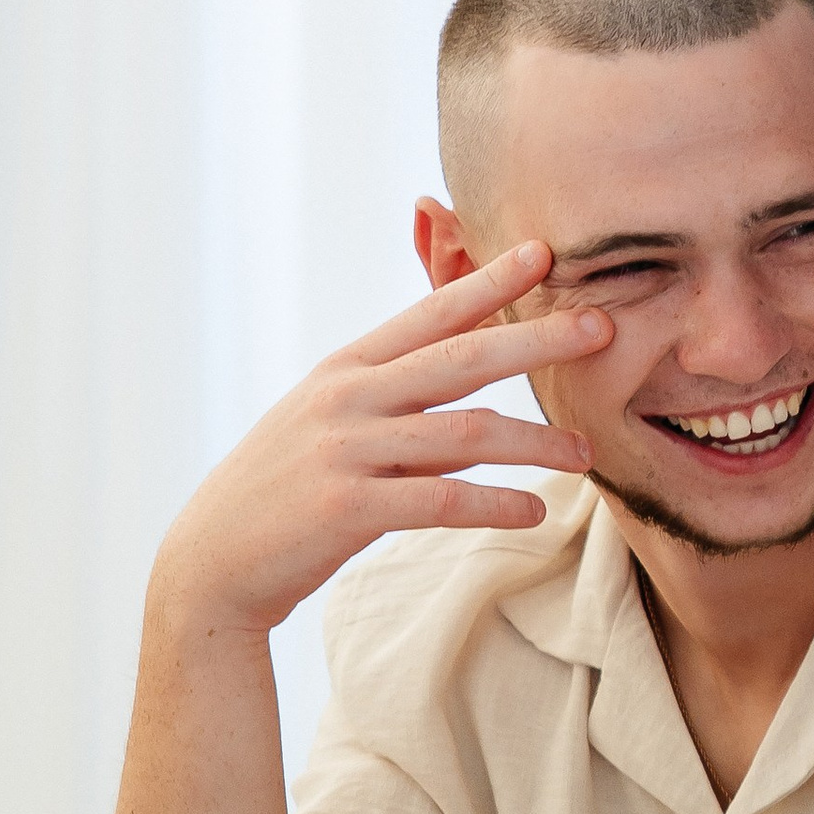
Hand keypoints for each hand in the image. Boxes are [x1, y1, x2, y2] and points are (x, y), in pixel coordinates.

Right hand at [152, 245, 612, 639]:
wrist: (213, 561)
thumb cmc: (285, 490)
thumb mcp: (335, 429)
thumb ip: (406, 411)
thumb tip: (484, 413)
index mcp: (347, 367)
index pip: (430, 314)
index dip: (488, 281)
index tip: (543, 252)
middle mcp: (347, 398)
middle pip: (461, 358)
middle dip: (536, 338)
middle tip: (600, 327)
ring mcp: (346, 450)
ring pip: (465, 433)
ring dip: (535, 442)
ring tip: (585, 452)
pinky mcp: (347, 508)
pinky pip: (441, 500)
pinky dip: (495, 503)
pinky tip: (535, 510)